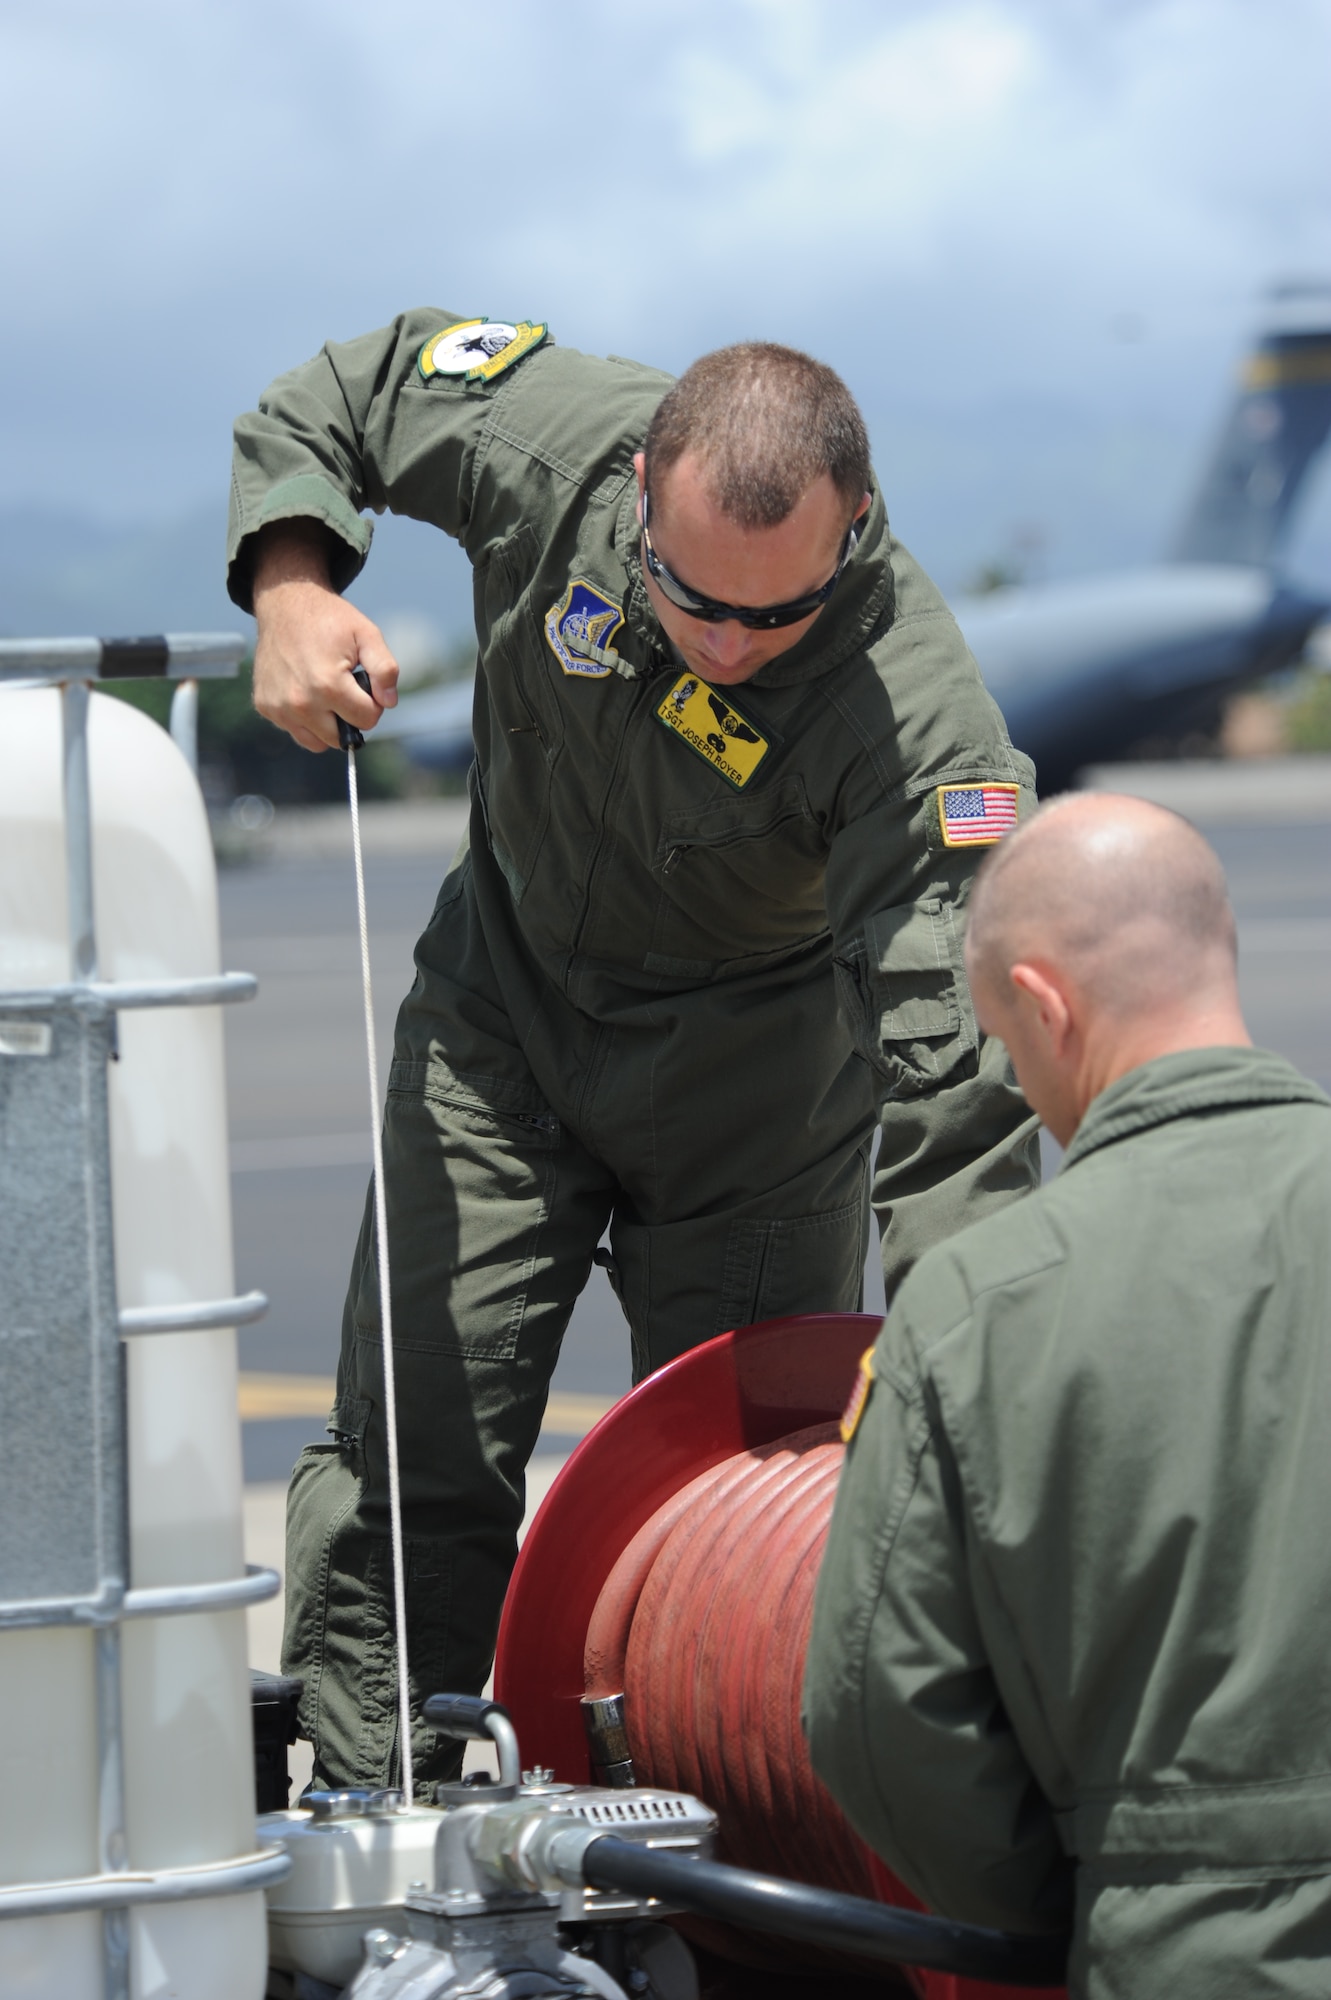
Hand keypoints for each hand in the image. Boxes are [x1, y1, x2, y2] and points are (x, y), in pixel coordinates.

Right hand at [251, 523, 398, 751]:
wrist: (285, 603)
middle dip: (350, 717)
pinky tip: (306, 690)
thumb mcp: (367, 634)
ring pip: (317, 742)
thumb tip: (388, 702)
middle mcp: (300, 702)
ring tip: (326, 691)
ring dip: (327, 724)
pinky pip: (295, 730)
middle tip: (345, 688)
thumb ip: (385, 670)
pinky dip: (305, 719)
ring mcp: (279, 707)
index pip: (366, 721)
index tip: (363, 684)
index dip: (372, 704)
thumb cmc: (328, 619)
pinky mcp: (265, 707)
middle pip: (341, 738)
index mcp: (328, 685)